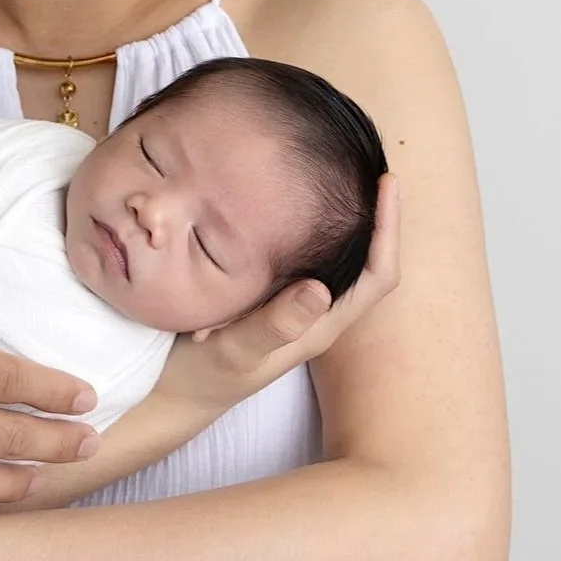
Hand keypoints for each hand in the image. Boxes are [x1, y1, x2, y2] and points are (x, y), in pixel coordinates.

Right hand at [155, 174, 401, 413]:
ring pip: (336, 256)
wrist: (171, 395)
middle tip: (367, 165)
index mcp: (321, 325)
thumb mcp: (235, 351)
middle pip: (367, 260)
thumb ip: (275, 325)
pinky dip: (307, 225)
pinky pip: (303, 256)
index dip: (389, 229)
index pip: (378, 275)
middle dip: (374, 214)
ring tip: (338, 173)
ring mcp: (293, 306)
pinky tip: (288, 201)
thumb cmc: (202, 376)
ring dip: (343, 217)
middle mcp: (315, 313)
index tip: (386, 182)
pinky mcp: (270, 298)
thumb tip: (321, 289)